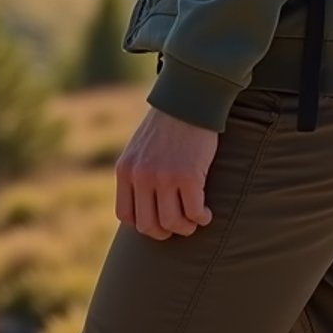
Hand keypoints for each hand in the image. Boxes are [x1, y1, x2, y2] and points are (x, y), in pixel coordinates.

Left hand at [115, 105, 217, 240]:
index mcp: (125, 169)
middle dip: (165, 232)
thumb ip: (137, 174)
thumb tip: (144, 206)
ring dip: (186, 228)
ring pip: (172, 224)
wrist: (188, 100)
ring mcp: (164, 177)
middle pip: (148, 226)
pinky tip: (207, 213)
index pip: (126, 216)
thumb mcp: (140, 148)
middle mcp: (141, 176)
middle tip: (179, 224)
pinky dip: (202, 218)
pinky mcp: (189, 176)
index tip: (159, 219)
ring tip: (195, 219)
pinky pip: (194, 213)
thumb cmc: (168, 125)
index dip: (143, 225)